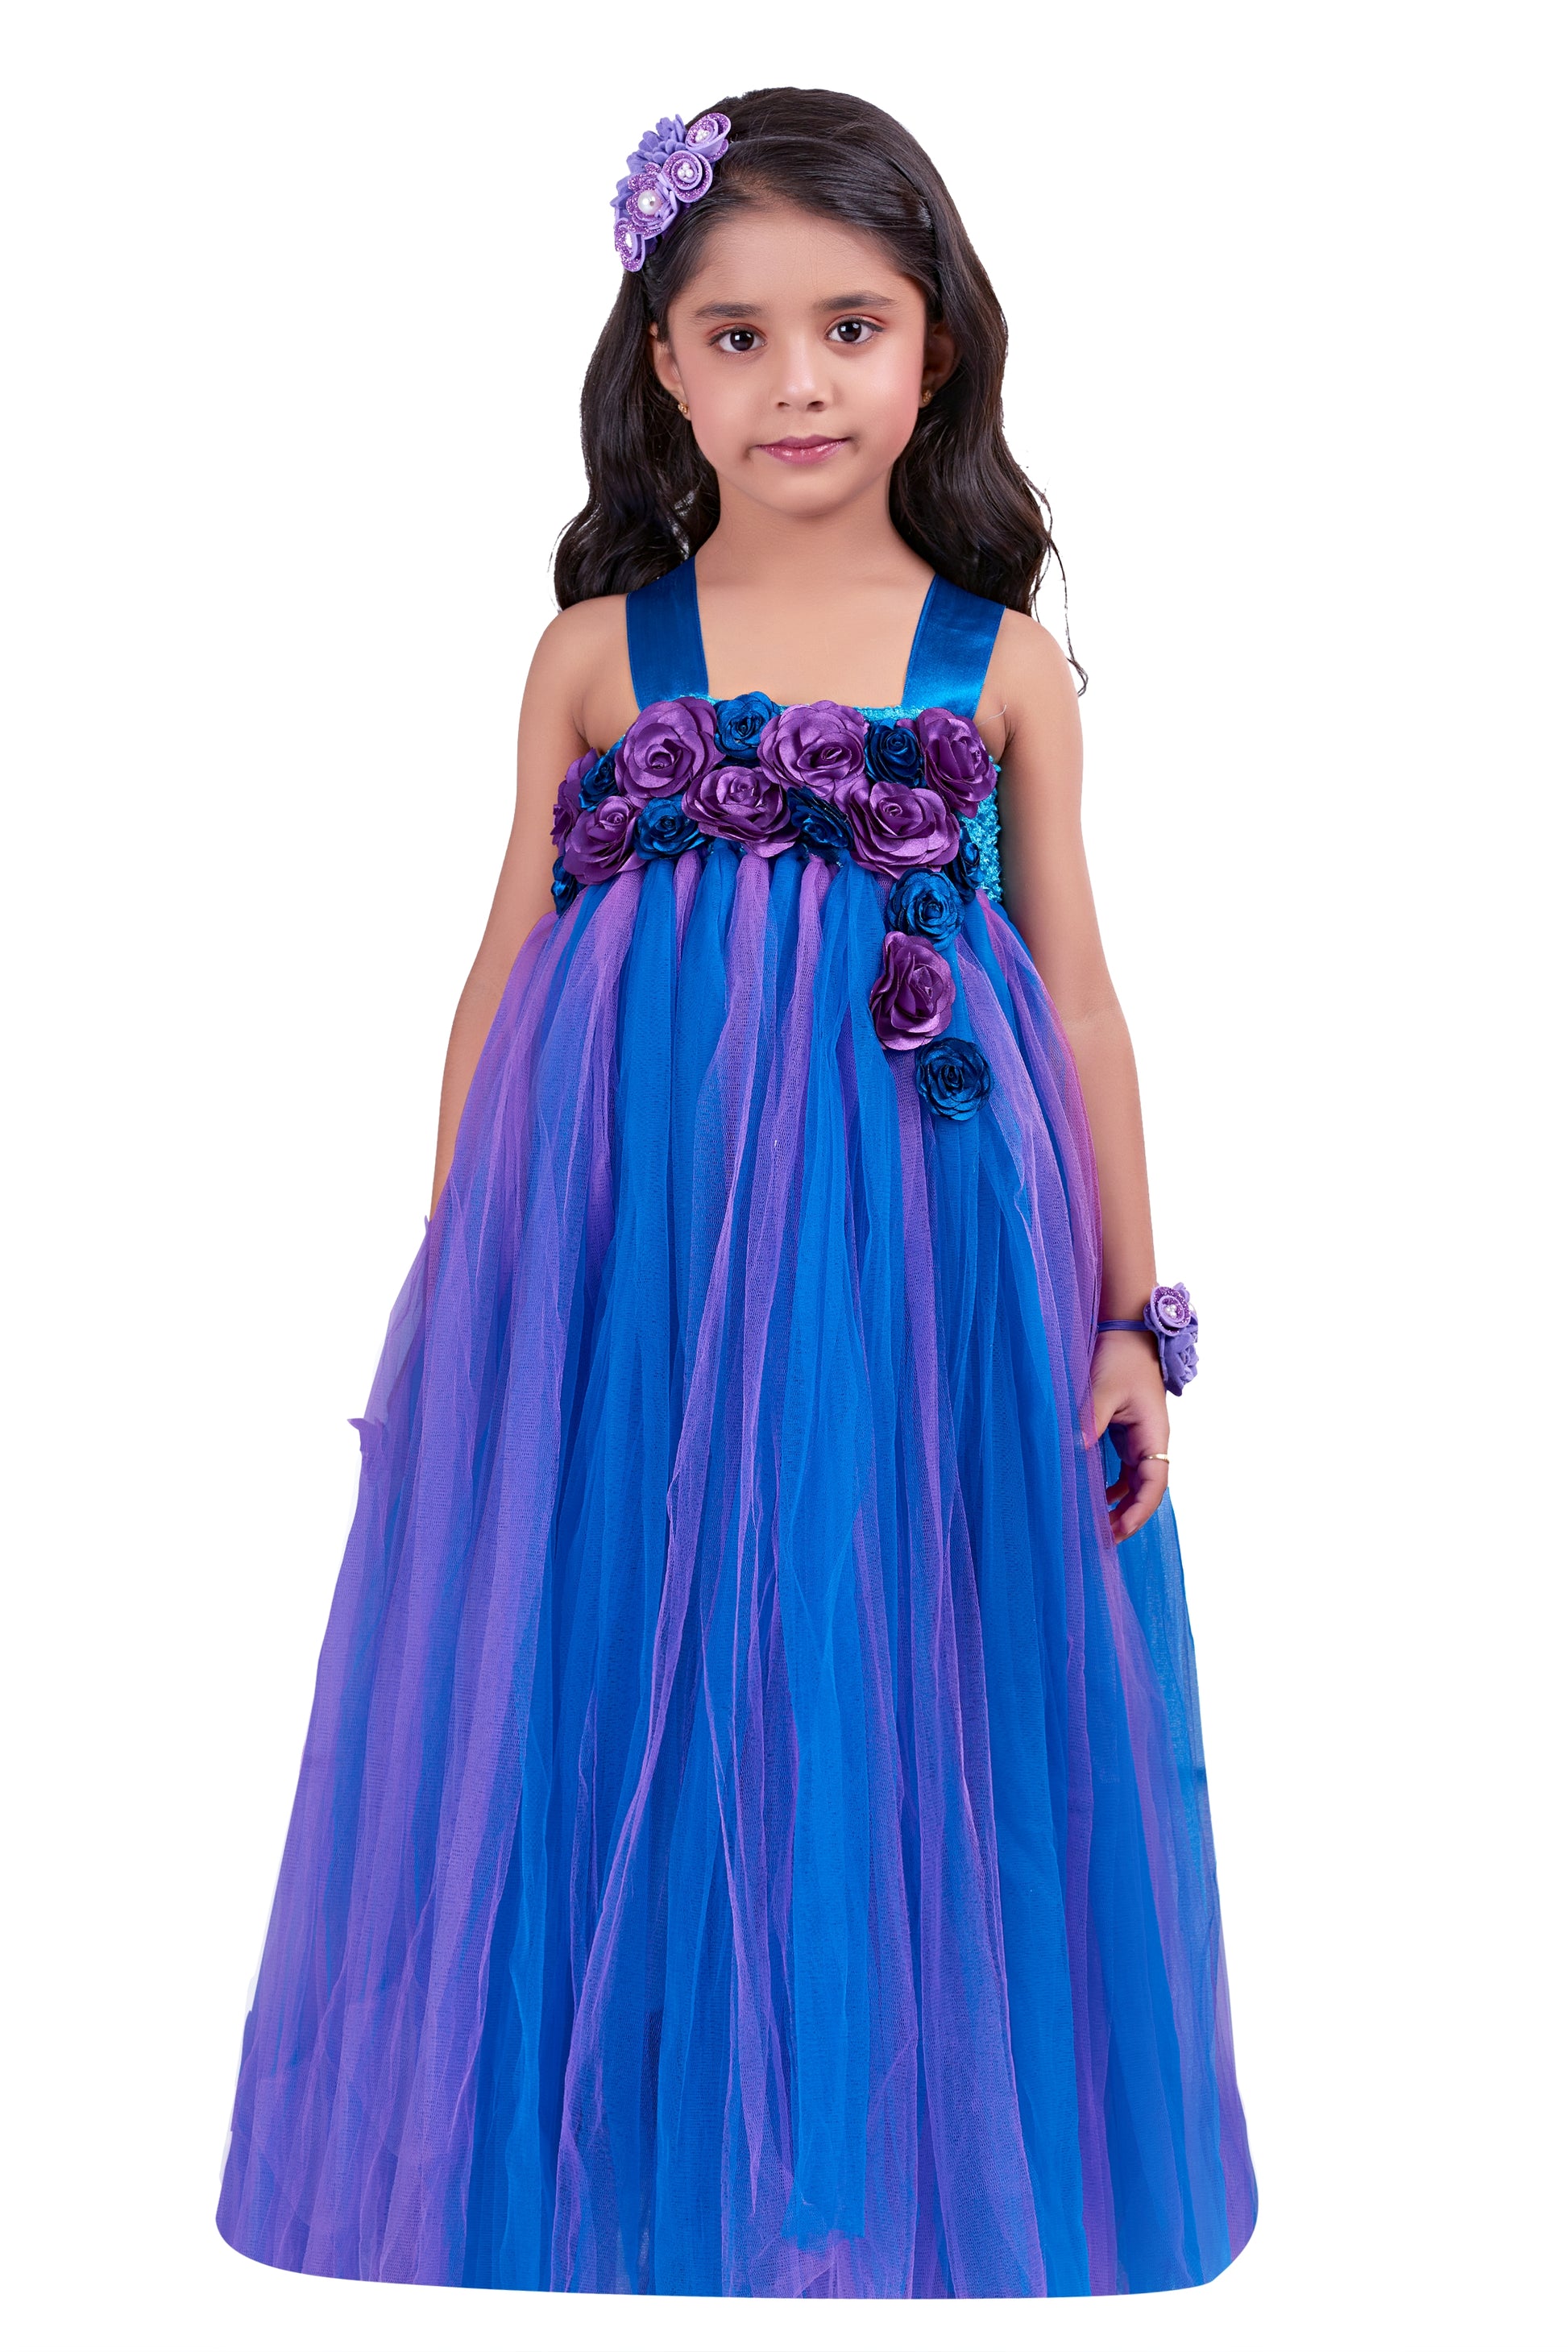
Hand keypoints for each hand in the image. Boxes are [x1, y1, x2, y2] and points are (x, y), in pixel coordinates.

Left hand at [1091, 1328, 1169, 1542]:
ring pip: (1135, 1482)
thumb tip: (1074, 1450)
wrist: (1128, 1331)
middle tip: (1103, 1539)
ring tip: (1098, 1525)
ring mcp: (1140, 1437)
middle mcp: (1151, 1440)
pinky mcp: (1127, 1432)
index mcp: (1154, 1434)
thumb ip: (1090, 1421)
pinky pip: (1125, 1468)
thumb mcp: (1103, 1390)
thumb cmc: (1121, 1357)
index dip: (1138, 1512)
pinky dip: (1113, 1485)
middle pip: (1146, 1490)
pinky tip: (1095, 1496)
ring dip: (1120, 1503)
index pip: (1154, 1484)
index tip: (1118, 1531)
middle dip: (1128, 1516)